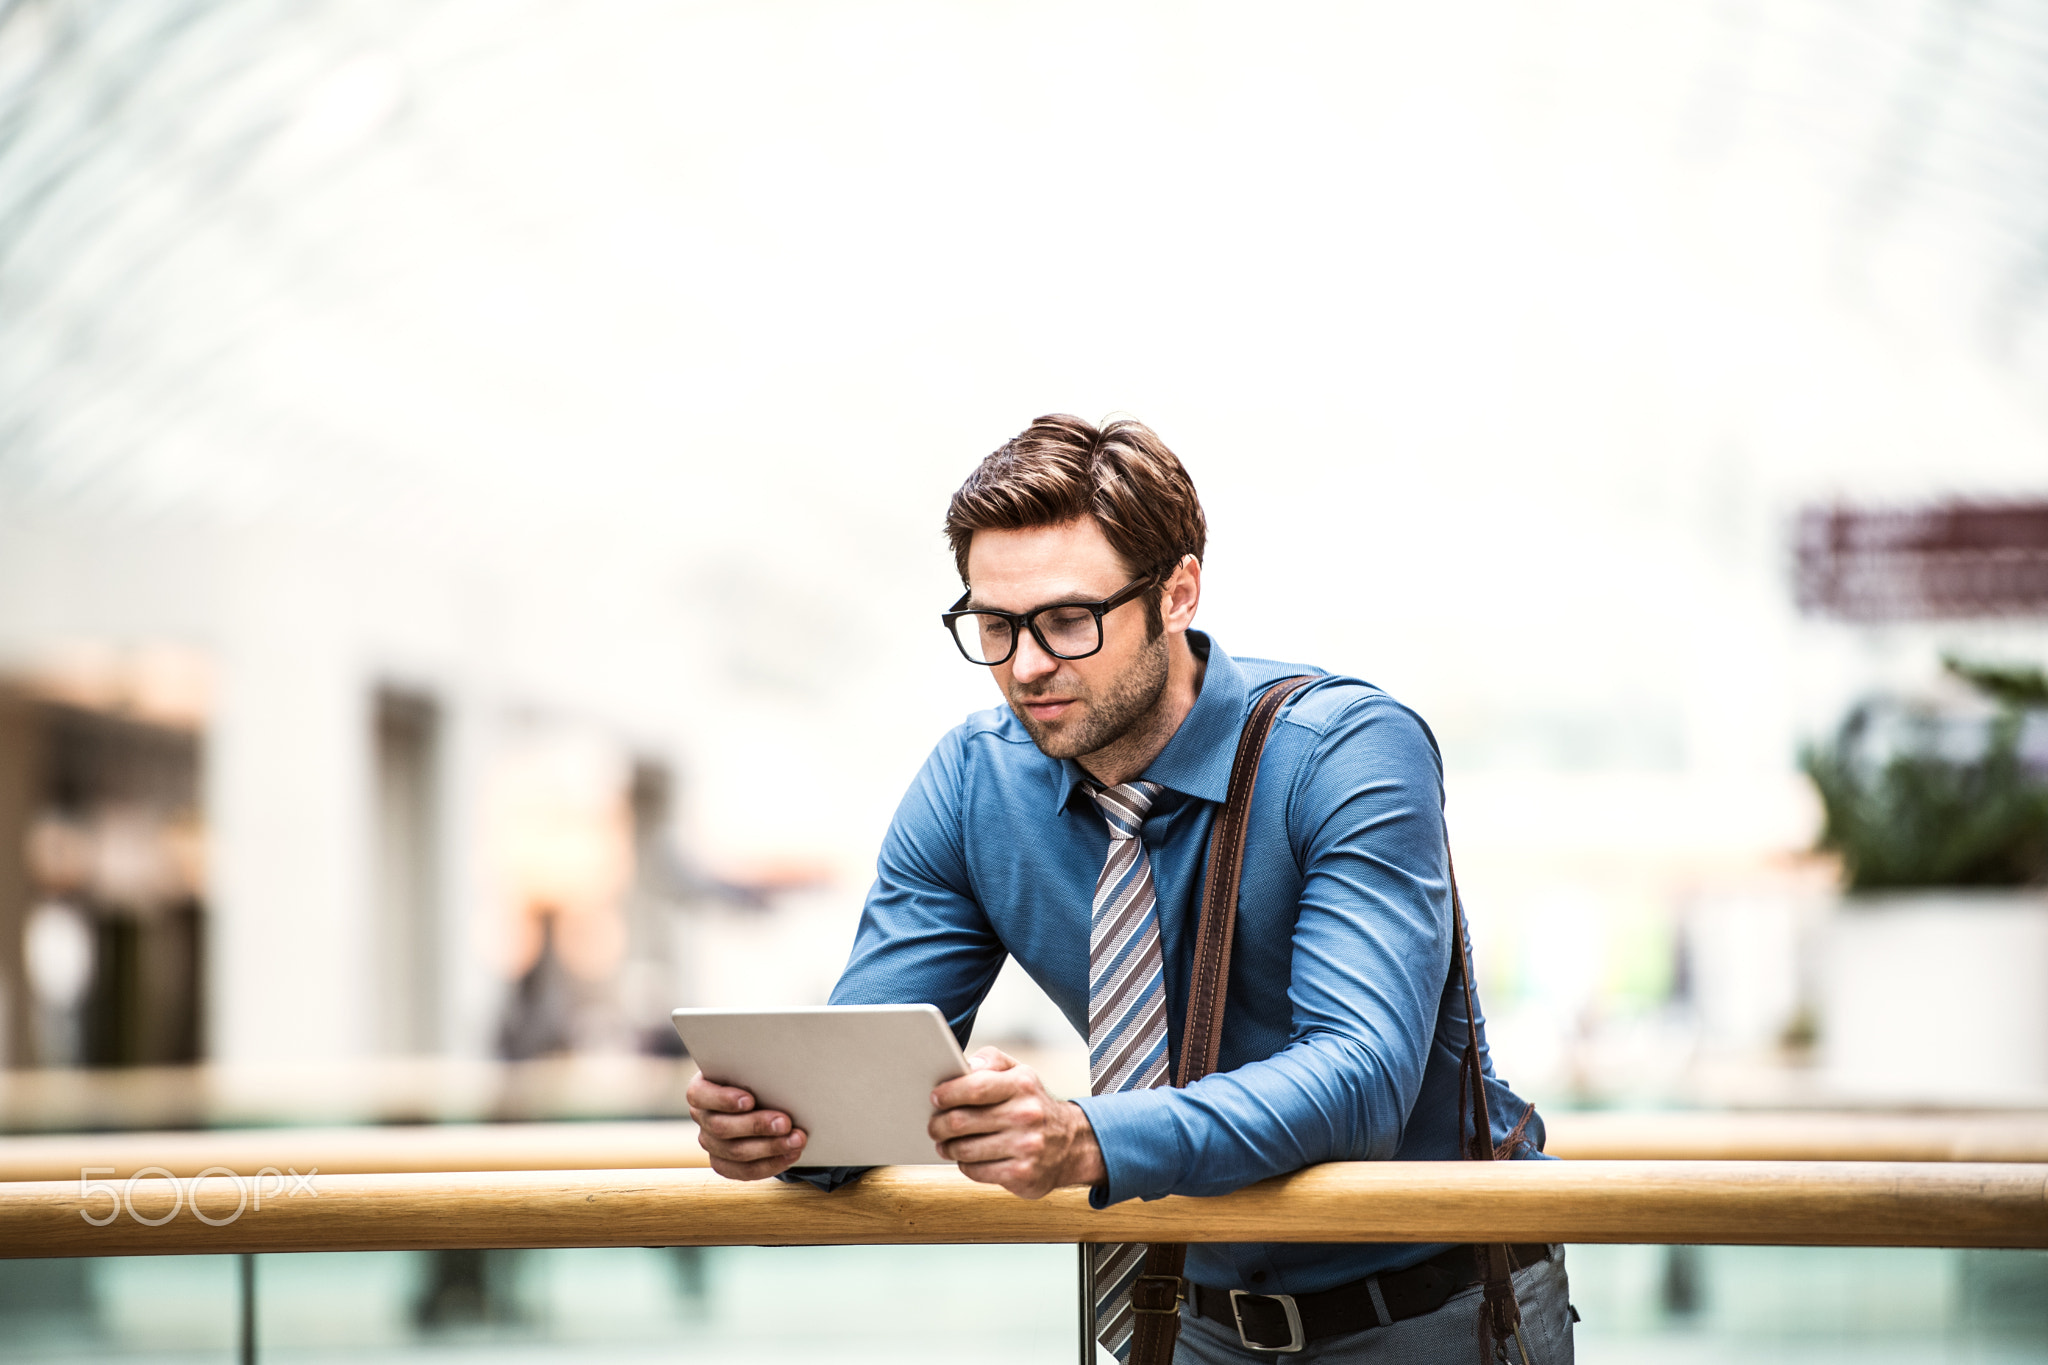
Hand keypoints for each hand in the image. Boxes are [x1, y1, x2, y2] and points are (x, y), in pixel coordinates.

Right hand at [687, 1071, 807, 1179]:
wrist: (765, 1097)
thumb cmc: (759, 1075)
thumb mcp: (755, 1066)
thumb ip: (760, 1065)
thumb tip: (781, 1059)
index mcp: (702, 1089)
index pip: (700, 1095)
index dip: (723, 1099)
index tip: (750, 1099)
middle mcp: (702, 1117)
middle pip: (721, 1128)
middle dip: (757, 1126)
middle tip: (785, 1122)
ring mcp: (711, 1143)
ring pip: (735, 1152)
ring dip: (770, 1147)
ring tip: (797, 1140)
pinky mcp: (725, 1163)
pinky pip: (744, 1171)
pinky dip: (770, 1164)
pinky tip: (791, 1155)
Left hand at [928, 1046, 1105, 1198]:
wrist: (1073, 1144)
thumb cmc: (1033, 1104)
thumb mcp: (1021, 1074)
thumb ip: (992, 1061)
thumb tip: (965, 1065)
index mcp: (1023, 1085)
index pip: (975, 1087)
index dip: (948, 1094)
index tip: (934, 1098)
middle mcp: (1026, 1115)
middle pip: (961, 1121)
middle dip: (938, 1125)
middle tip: (933, 1126)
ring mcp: (1025, 1147)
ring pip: (964, 1149)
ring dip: (947, 1147)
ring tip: (945, 1144)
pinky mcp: (1022, 1174)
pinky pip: (975, 1171)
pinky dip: (964, 1165)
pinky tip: (967, 1158)